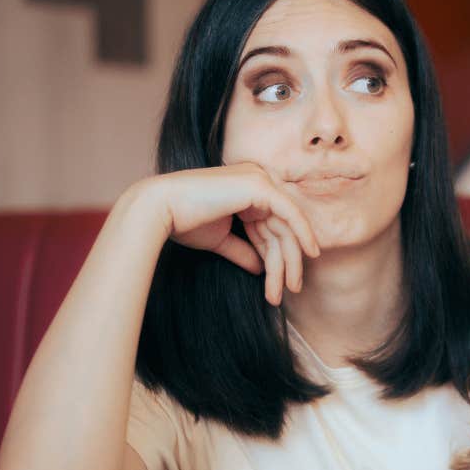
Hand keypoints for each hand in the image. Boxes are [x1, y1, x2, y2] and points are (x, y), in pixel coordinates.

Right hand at [149, 163, 319, 303]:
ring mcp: (259, 180)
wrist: (160, 210)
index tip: (280, 285)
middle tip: (292, 289)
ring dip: (290, 259)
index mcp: (246, 190)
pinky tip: (310, 254)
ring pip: (286, 225)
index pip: (270, 226)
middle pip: (281, 227)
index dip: (277, 256)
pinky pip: (290, 213)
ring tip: (290, 287)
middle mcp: (256, 180)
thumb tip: (261, 268)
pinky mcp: (260, 186)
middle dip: (288, 261)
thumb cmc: (183, 222)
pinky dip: (302, 234)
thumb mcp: (221, 240)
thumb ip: (244, 250)